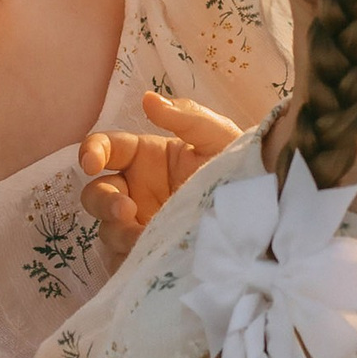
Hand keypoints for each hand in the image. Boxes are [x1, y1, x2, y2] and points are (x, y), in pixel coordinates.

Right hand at [80, 89, 248, 249]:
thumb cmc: (242, 171)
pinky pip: (125, 257)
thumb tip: (147, 99)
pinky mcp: (150, 255)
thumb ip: (187, 119)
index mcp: (147, 158)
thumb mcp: (220, 139)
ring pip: (107, 228)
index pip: (107, 149)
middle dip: (102, 200)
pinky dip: (130, 255)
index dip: (91, 151)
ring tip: (143, 235)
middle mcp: (138, 191)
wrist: (266, 219)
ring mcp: (141, 225)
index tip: (91, 162)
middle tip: (125, 208)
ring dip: (117, 230)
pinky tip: (151, 252)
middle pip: (96, 193)